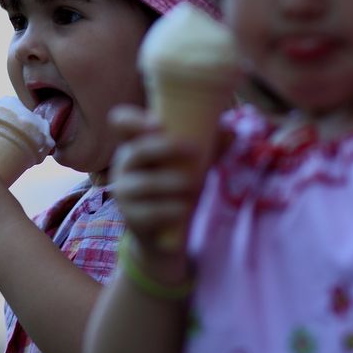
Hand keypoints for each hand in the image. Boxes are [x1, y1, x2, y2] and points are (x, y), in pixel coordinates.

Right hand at [109, 105, 201, 250]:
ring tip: (196, 186)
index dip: (133, 119)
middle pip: (137, 150)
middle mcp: (124, 165)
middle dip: (167, 148)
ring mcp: (124, 192)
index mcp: (136, 144)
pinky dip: (171, 209)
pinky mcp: (131, 218)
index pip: (120, 122)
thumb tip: (231, 135)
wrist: (164, 232)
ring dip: (173, 182)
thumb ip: (208, 146)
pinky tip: (184, 208)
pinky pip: (150, 212)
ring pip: (145, 184)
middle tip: (197, 151)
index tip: (158, 124)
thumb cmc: (177, 186)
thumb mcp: (191, 162)